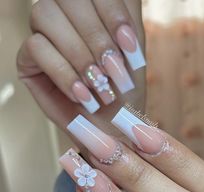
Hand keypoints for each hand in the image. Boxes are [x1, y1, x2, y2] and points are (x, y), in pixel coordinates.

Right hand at [16, 0, 145, 152]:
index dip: (112, 13)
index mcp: (92, 10)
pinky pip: (36, 47)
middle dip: (96, 37)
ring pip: (46, 15)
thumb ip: (127, 17)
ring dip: (78, 55)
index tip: (129, 46)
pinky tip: (81, 95)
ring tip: (98, 85)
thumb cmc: (123, 91)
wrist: (111, 126)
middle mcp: (66, 17)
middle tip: (112, 70)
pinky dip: (63, 73)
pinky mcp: (28, 59)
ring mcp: (44, 36)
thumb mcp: (133, 52)